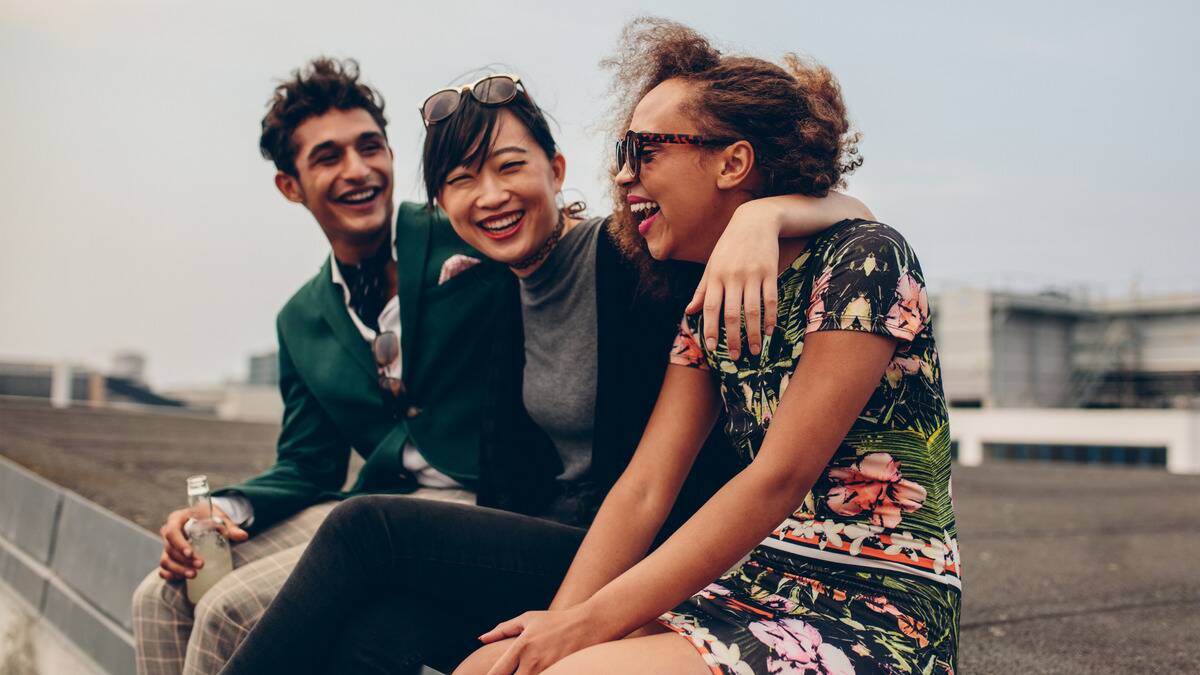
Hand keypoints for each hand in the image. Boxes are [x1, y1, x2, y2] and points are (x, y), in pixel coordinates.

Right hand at [157, 505, 247, 580]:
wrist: (205, 519)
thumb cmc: (211, 517)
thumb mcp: (220, 519)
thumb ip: (231, 528)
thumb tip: (243, 536)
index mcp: (177, 519)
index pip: (171, 531)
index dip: (179, 544)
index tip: (190, 553)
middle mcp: (168, 532)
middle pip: (169, 548)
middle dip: (183, 560)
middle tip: (200, 565)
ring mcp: (167, 545)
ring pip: (165, 560)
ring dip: (178, 569)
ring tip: (194, 575)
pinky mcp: (169, 556)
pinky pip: (163, 568)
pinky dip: (169, 574)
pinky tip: (179, 578)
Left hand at [481, 607, 601, 674]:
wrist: (588, 625)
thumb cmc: (555, 621)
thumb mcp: (527, 619)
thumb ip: (502, 630)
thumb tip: (481, 639)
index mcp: (521, 647)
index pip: (496, 674)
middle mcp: (532, 662)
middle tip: (511, 672)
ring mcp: (547, 670)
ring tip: (524, 670)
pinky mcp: (559, 674)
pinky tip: (538, 671)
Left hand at [687, 200, 780, 358]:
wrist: (755, 220)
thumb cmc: (729, 246)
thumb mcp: (712, 265)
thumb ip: (702, 290)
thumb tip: (689, 312)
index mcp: (715, 276)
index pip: (711, 307)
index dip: (710, 328)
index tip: (711, 347)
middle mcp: (733, 276)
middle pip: (732, 313)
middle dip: (732, 338)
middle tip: (735, 357)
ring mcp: (752, 274)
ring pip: (752, 310)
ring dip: (753, 333)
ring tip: (754, 350)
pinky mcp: (770, 271)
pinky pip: (771, 299)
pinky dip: (771, 317)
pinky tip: (769, 332)